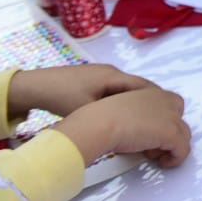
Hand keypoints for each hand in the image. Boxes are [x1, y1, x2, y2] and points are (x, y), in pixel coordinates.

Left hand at [7, 64, 156, 118]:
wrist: (35, 85)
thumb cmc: (60, 96)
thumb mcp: (87, 109)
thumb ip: (110, 115)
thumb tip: (128, 128)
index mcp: (113, 76)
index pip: (144, 86)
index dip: (157, 100)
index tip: (166, 115)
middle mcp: (111, 72)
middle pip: (140, 86)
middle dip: (151, 102)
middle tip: (158, 119)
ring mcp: (102, 75)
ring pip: (128, 88)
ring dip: (137, 102)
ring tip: (143, 119)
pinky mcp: (93, 80)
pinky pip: (116, 89)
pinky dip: (124, 101)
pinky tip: (121, 113)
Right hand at [51, 86, 190, 166]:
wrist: (99, 124)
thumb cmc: (99, 118)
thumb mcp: (118, 111)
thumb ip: (131, 115)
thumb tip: (132, 130)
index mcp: (150, 92)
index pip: (168, 105)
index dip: (160, 121)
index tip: (145, 133)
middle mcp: (165, 100)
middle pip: (178, 119)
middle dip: (168, 133)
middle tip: (148, 146)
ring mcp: (171, 116)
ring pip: (183, 134)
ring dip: (170, 146)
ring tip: (151, 154)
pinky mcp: (171, 133)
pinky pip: (183, 149)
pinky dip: (176, 158)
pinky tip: (163, 163)